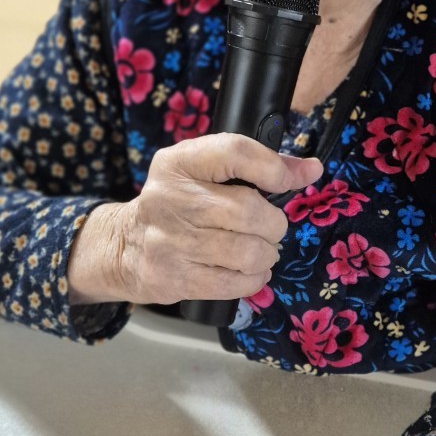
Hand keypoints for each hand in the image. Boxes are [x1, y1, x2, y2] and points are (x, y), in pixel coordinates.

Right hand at [68, 136, 321, 304]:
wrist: (124, 244)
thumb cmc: (178, 202)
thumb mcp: (206, 170)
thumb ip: (258, 164)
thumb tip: (312, 169)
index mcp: (179, 162)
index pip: (235, 151)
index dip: (273, 167)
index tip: (291, 179)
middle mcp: (170, 198)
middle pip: (249, 211)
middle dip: (273, 224)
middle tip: (270, 228)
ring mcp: (169, 242)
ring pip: (247, 253)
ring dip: (266, 255)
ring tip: (259, 251)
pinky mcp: (173, 278)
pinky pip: (234, 284)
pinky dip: (253, 279)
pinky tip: (248, 271)